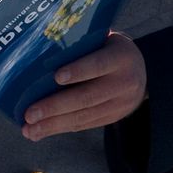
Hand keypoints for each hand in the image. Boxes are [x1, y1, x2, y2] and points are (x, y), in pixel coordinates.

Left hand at [22, 31, 145, 140]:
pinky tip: (39, 132)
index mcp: (120, 57)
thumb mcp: (102, 40)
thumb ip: (80, 45)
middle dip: (55, 107)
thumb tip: (37, 53)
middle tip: (29, 114)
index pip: (98, 64)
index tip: (56, 77)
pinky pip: (84, 124)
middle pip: (87, 97)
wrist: (144, 73)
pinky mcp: (113, 118)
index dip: (79, 71)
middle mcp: (124, 83)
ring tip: (29, 129)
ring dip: (53, 125)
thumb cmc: (107, 49)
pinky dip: (60, 128)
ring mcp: (120, 104)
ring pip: (83, 116)